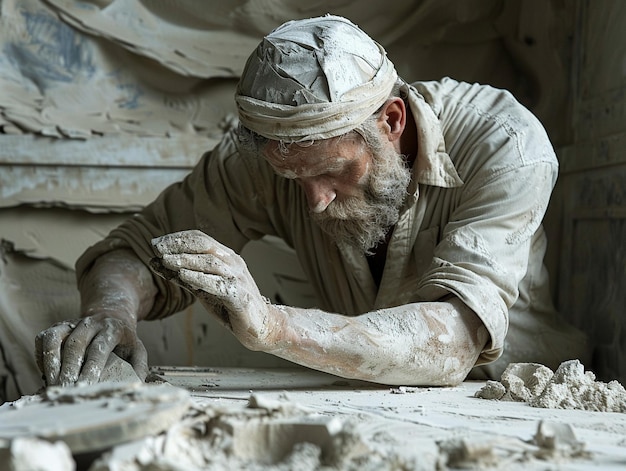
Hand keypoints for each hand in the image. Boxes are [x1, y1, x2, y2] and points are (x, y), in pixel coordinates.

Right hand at [35, 314, 147, 385]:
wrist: (112, 315)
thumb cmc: (124, 341)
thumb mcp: (137, 350)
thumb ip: (139, 367)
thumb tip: (135, 385)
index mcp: (113, 329)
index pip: (99, 349)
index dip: (91, 368)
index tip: (85, 386)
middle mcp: (91, 323)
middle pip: (76, 344)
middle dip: (68, 368)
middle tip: (65, 389)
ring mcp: (72, 322)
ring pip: (55, 338)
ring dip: (51, 362)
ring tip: (53, 385)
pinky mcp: (58, 326)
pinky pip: (44, 339)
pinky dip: (42, 357)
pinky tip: (47, 374)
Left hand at [150, 230, 276, 350]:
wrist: (260, 326)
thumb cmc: (230, 306)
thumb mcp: (203, 289)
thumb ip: (183, 276)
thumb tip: (156, 262)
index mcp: (226, 257)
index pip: (201, 238)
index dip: (178, 237)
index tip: (156, 242)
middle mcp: (233, 263)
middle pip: (205, 245)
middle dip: (179, 244)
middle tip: (157, 247)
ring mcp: (238, 278)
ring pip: (211, 262)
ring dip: (186, 260)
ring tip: (166, 260)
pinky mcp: (239, 295)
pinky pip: (218, 284)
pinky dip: (199, 278)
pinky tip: (183, 276)